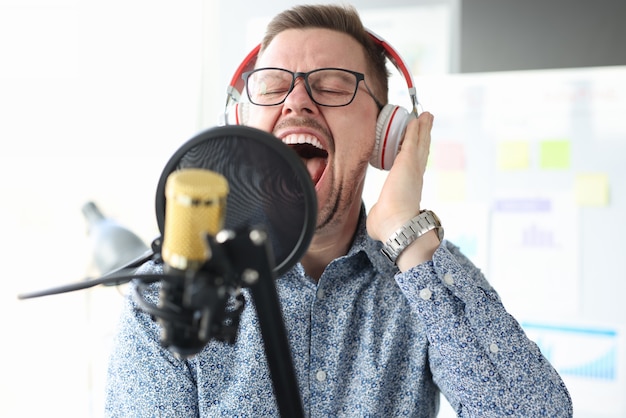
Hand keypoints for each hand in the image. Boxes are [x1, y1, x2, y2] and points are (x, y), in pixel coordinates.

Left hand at [367, 111, 437, 267]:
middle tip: (426, 122)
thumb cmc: (388, 227)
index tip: (416, 148)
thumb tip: (376, 216)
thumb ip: (379, 213)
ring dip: (422, 128)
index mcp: (409, 190)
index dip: (415, 156)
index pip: (413, 169)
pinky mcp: (407, 162)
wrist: (397, 226)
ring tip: (425, 116)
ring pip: (419, 143)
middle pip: (421, 151)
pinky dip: (415, 128)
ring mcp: (413, 169)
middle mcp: (415, 178)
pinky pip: (412, 140)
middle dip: (423, 136)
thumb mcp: (379, 217)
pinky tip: (416, 118)